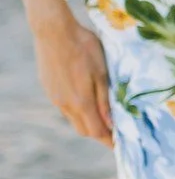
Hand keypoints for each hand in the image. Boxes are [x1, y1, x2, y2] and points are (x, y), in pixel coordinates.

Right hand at [34, 16, 112, 146]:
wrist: (54, 31)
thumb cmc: (84, 48)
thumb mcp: (102, 72)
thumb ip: (105, 100)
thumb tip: (111, 124)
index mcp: (81, 102)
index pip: (96, 131)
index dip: (109, 141)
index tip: (120, 146)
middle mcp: (65, 104)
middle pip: (84, 129)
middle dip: (100, 134)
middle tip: (115, 133)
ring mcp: (55, 97)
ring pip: (73, 119)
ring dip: (88, 122)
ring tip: (104, 118)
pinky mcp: (49, 89)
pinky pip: (65, 108)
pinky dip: (78, 111)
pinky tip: (87, 101)